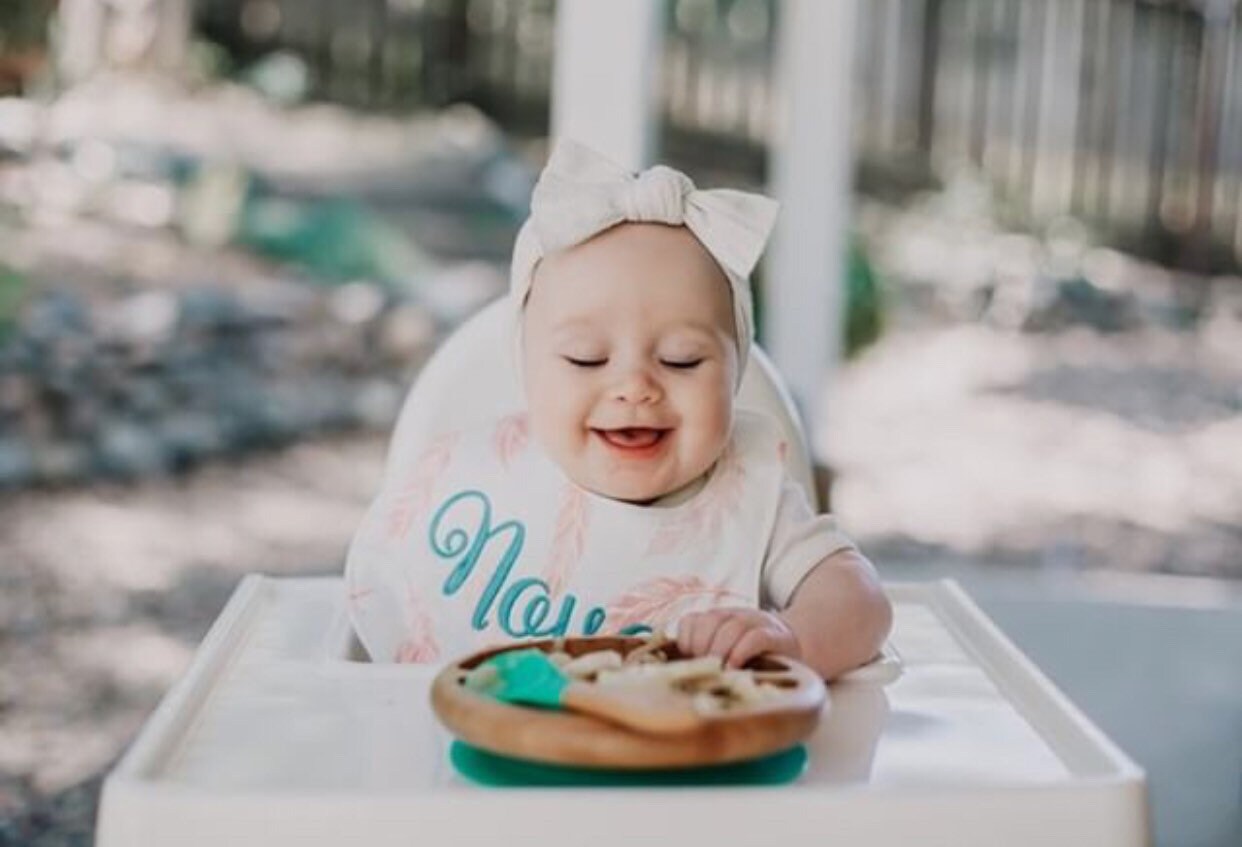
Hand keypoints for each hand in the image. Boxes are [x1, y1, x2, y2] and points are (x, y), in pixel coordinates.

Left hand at [675, 607, 801, 668]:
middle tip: (703, 668)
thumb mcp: (726, 654)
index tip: (688, 660)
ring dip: (721, 649)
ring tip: (719, 670)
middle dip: (702, 645)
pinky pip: (756, 637)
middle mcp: (737, 616)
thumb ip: (704, 657)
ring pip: (733, 626)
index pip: (693, 620)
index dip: (686, 639)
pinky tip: (735, 667)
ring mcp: (759, 623)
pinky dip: (741, 651)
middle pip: (712, 620)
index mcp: (719, 620)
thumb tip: (678, 673)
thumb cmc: (754, 660)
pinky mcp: (778, 637)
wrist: (797, 651)